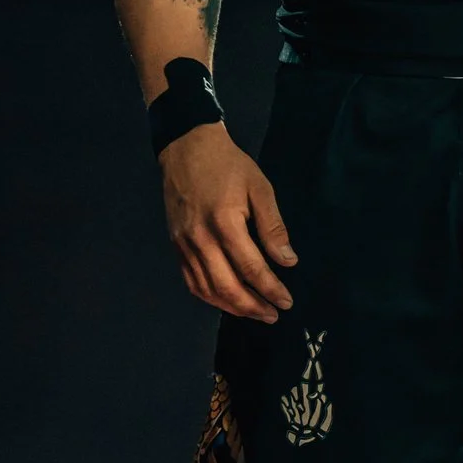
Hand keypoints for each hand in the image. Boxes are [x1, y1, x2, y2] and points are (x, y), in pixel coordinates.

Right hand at [160, 122, 295, 321]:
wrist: (187, 148)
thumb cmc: (229, 165)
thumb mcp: (259, 188)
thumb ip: (273, 226)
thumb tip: (288, 261)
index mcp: (225, 223)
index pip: (251, 268)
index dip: (270, 289)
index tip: (287, 301)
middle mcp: (201, 239)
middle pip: (227, 287)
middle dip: (253, 307)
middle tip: (273, 315)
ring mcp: (184, 245)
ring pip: (207, 289)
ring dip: (232, 307)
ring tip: (255, 313)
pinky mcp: (175, 245)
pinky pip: (191, 281)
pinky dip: (210, 297)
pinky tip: (227, 301)